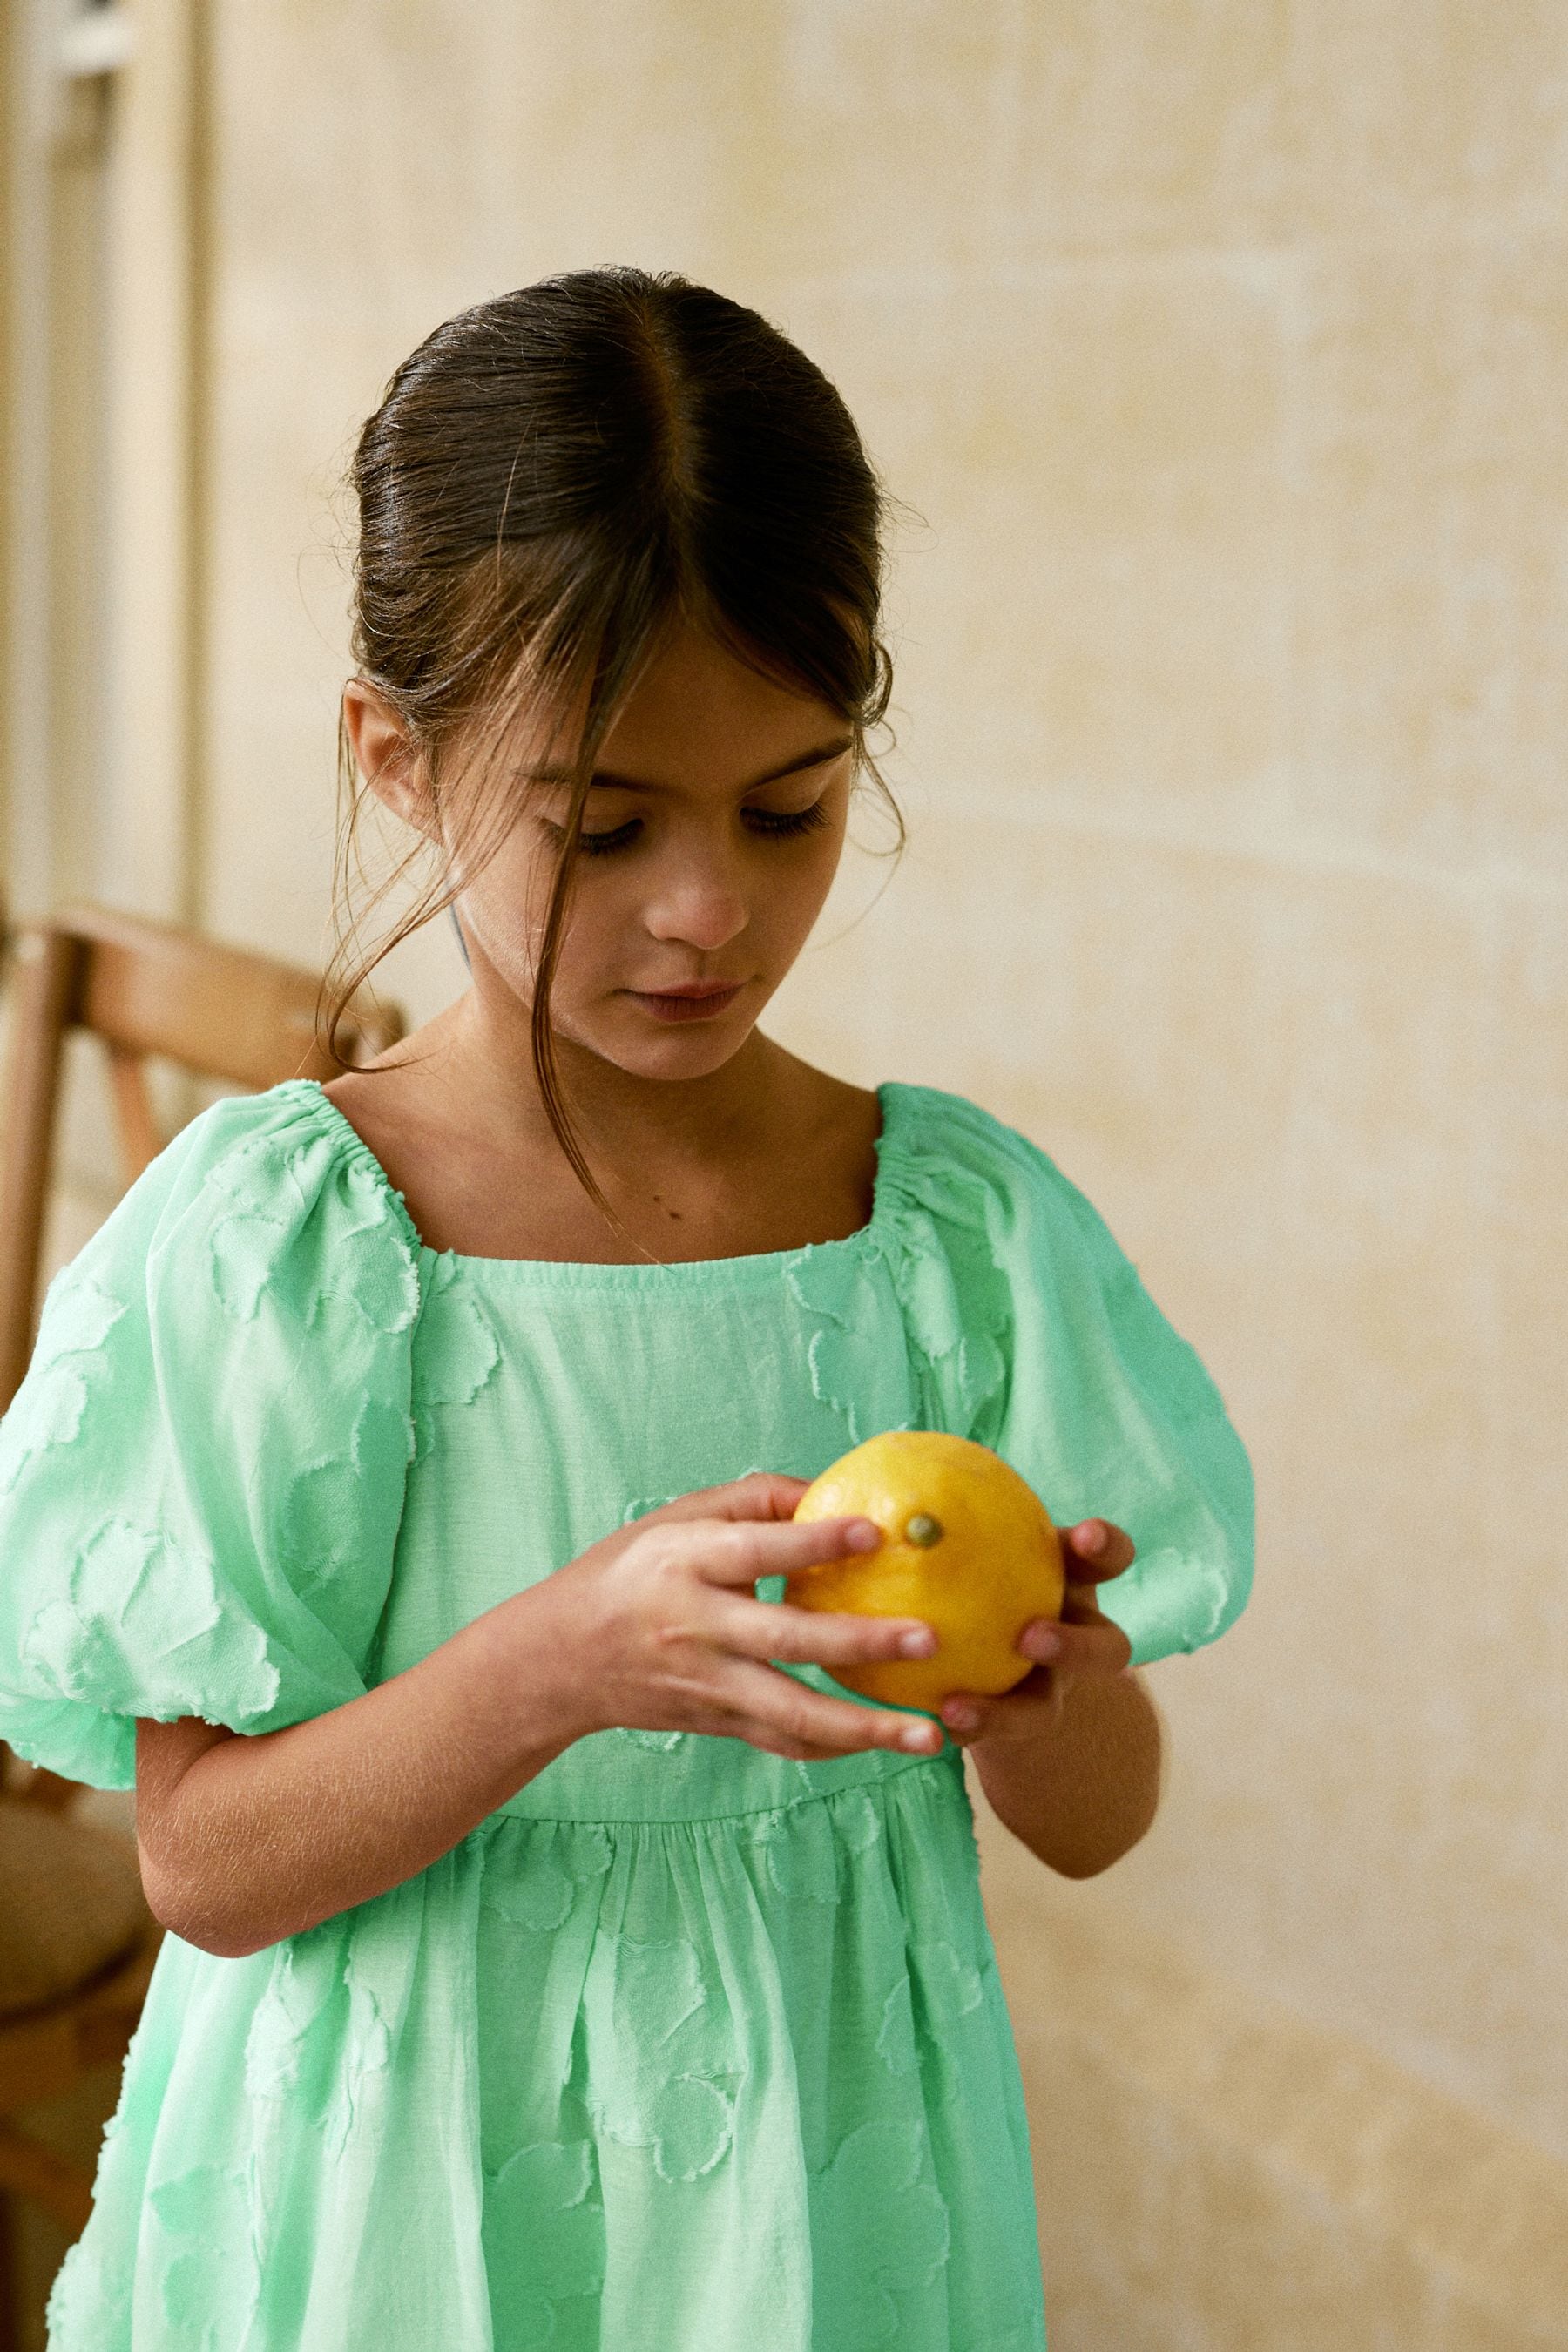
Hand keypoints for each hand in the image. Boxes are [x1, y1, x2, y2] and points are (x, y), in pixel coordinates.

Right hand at [536, 1472, 947, 1763]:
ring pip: (793, 1713)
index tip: (875, 1531)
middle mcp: (697, 1626)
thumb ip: (752, 1500)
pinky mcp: (718, 1722)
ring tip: (928, 1734)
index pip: (755, 1550)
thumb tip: (831, 1491)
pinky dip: (838, 1747)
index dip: (813, 1541)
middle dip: (861, 1642)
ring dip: (865, 1727)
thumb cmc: (630, 1572)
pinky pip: (784, 1742)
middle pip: (786, 1638)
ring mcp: (708, 1684)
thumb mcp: (674, 1519)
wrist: (562, 1659)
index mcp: (685, 1561)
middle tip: (928, 1638)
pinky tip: (886, 1742)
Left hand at [937, 1519, 1135, 1749]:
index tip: (1085, 1534)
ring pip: (1045, 1710)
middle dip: (1076, 1645)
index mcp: (1073, 1581)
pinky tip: (919, 1722)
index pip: (1108, 1558)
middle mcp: (1075, 1638)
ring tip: (955, 1706)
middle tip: (1029, 1637)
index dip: (1106, 1546)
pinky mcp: (1010, 1726)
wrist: (982, 1645)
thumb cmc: (975, 1565)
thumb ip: (954, 1515)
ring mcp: (1048, 1690)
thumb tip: (902, 1463)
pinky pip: (989, 1736)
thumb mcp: (975, 1538)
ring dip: (1006, 1711)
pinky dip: (958, 1727)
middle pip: (1107, 1650)